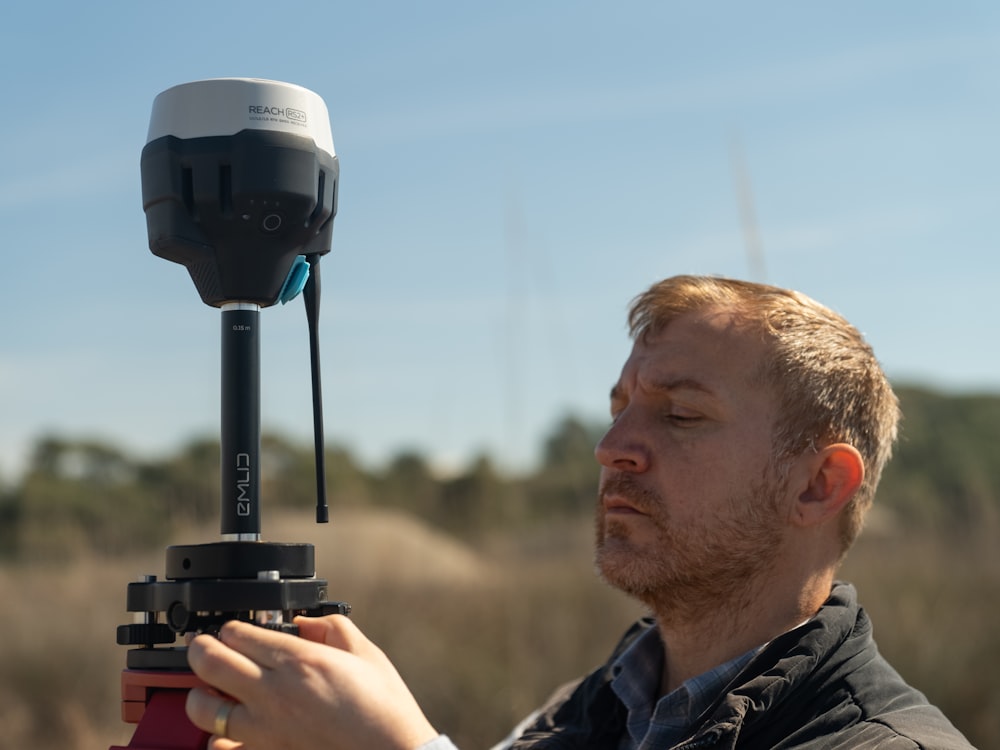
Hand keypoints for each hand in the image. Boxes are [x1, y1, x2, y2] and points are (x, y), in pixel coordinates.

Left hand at [185, 615, 438, 749]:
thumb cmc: (384, 708)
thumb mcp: (366, 653)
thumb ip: (333, 628)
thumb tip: (308, 622)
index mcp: (299, 661)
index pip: (238, 634)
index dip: (231, 627)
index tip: (234, 629)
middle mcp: (274, 693)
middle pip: (210, 663)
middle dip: (200, 647)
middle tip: (202, 645)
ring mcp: (265, 730)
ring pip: (204, 709)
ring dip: (200, 694)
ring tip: (207, 689)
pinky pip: (222, 749)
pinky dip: (216, 741)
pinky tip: (224, 734)